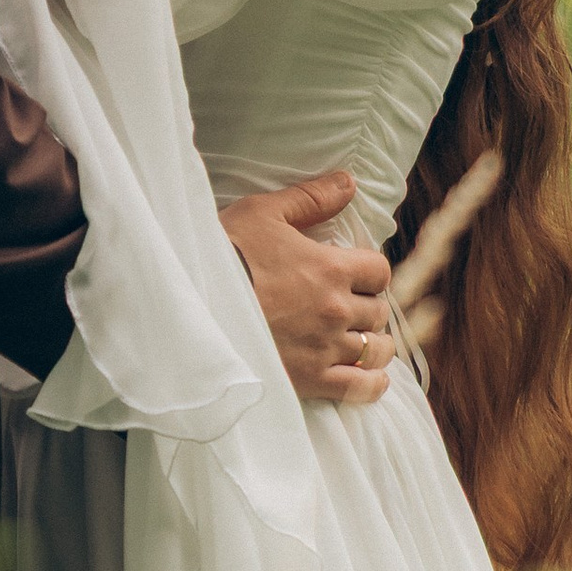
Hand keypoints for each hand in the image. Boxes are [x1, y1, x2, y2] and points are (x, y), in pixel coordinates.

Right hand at [220, 169, 397, 408]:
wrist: (192, 304)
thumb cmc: (224, 254)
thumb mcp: (263, 213)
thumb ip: (310, 199)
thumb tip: (348, 183)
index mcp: (331, 268)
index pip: (379, 271)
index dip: (370, 272)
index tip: (356, 276)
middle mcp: (336, 309)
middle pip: (378, 311)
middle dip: (368, 307)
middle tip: (350, 308)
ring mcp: (325, 347)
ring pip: (376, 349)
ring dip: (374, 344)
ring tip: (364, 342)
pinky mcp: (311, 379)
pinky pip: (360, 387)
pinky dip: (372, 383)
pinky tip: (370, 377)